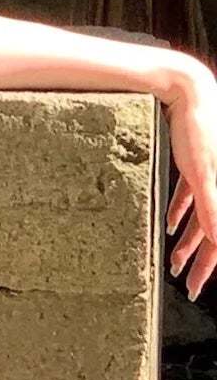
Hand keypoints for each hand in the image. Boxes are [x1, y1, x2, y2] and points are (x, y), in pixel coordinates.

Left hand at [167, 67, 216, 302]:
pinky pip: (191, 195)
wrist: (190, 91)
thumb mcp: (202, 174)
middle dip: (198, 261)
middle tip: (186, 284)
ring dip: (187, 240)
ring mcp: (209, 176)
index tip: (195, 289)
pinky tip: (168, 225)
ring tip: (174, 261)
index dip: (207, 267)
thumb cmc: (198, 129)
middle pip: (212, 234)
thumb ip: (212, 208)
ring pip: (200, 217)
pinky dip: (180, 211)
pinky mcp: (196, 164)